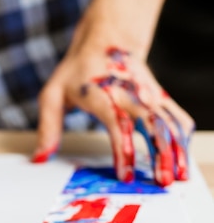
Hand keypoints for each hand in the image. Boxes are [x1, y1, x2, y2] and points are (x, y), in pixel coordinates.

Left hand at [34, 46, 193, 185]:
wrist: (106, 41)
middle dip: (161, 153)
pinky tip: (182, 159)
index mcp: (103, 93)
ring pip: (170, 121)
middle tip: (162, 181)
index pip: (117, 122)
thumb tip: (39, 158)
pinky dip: (182, 139)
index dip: (123, 149)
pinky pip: (176, 118)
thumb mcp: (52, 94)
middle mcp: (130, 93)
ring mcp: (147, 94)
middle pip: (152, 123)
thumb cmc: (77, 72)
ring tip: (178, 177)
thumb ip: (47, 127)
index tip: (126, 174)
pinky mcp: (159, 97)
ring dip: (177, 150)